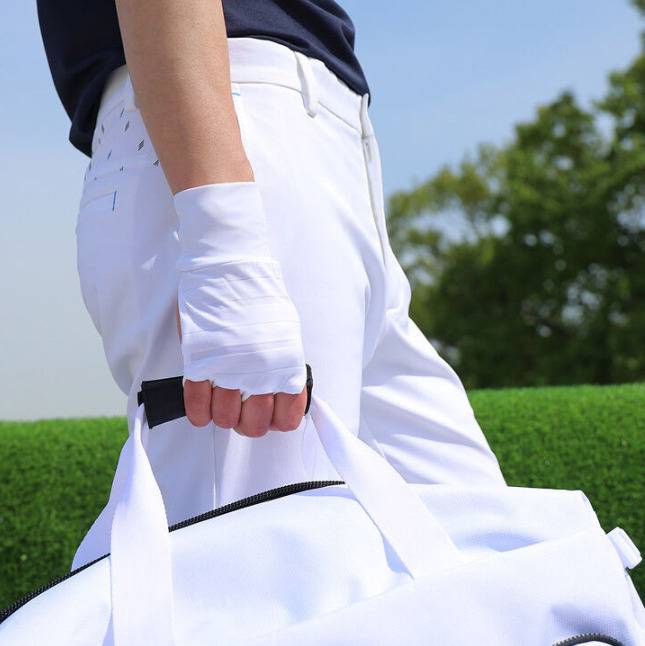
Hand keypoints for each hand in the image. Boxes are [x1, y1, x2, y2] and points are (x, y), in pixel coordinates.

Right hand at [175, 302, 307, 436]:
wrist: (229, 268)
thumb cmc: (259, 296)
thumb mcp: (286, 332)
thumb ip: (284, 365)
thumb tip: (283, 392)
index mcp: (287, 366)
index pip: (287, 419)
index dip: (276, 420)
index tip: (269, 411)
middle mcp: (262, 373)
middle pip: (254, 425)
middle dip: (247, 421)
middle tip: (242, 406)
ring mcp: (230, 370)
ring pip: (225, 419)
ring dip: (222, 413)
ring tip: (221, 397)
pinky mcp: (200, 362)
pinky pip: (198, 405)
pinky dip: (198, 411)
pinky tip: (202, 404)